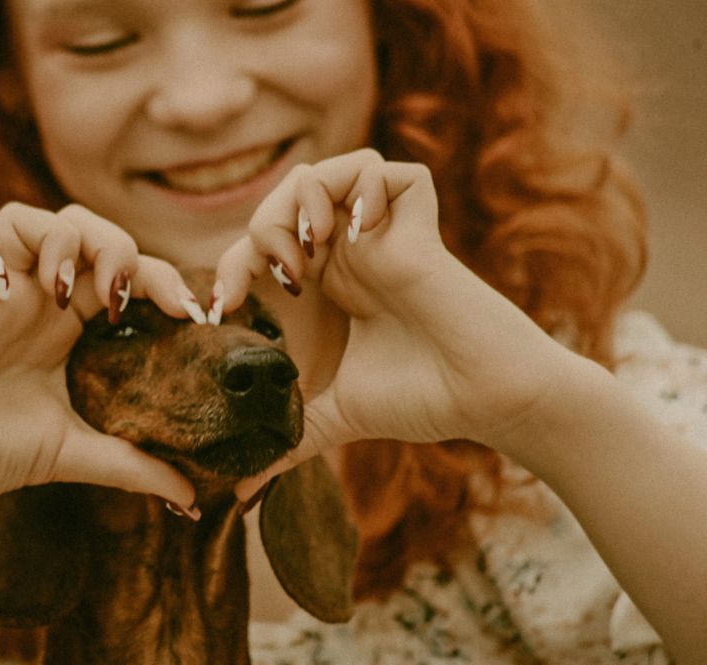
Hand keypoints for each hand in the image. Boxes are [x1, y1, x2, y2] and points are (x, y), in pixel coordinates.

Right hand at [0, 202, 198, 512]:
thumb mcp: (71, 453)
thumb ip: (131, 465)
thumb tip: (195, 497)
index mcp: (69, 327)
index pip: (124, 276)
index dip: (162, 280)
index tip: (192, 313)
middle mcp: (33, 298)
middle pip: (84, 228)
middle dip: (114, 245)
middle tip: (116, 294)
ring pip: (28, 217)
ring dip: (56, 240)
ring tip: (58, 291)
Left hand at [215, 149, 578, 496]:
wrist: (487, 399)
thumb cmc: (419, 400)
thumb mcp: (332, 417)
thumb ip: (286, 442)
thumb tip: (236, 494)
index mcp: (320, 287)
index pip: (259, 249)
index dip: (231, 267)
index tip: (224, 309)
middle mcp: (346, 254)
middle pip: (285, 200)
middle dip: (261, 229)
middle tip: (274, 280)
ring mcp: (382, 234)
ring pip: (327, 173)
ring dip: (302, 203)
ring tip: (311, 251)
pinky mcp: (420, 225)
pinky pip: (390, 171)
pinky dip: (365, 187)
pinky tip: (359, 234)